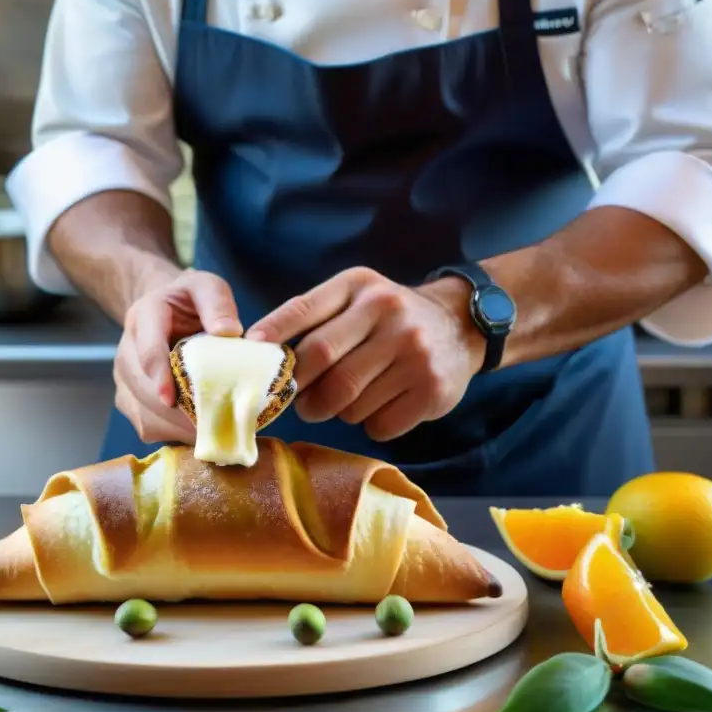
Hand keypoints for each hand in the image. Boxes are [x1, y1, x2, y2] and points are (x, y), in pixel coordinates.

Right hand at [115, 269, 242, 444]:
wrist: (168, 310)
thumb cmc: (191, 300)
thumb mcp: (207, 287)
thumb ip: (218, 303)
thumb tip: (229, 331)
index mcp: (143, 317)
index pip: (147, 351)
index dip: (160, 376)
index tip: (173, 399)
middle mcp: (127, 350)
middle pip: (143, 391)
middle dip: (177, 412)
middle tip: (216, 424)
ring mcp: (125, 379)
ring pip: (145, 415)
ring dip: (178, 428)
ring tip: (213, 431)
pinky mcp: (130, 401)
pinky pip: (148, 427)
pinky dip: (174, 434)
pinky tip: (200, 431)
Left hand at [246, 267, 485, 441]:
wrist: (459, 326)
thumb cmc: (389, 318)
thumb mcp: (356, 297)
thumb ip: (313, 317)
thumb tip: (260, 350)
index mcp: (360, 286)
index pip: (304, 309)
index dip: (273, 333)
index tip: (252, 352)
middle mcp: (388, 312)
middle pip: (320, 361)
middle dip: (299, 390)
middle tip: (297, 402)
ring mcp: (414, 352)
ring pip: (347, 401)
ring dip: (336, 410)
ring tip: (344, 401)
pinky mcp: (432, 390)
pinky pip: (378, 425)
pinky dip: (368, 425)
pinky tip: (378, 407)